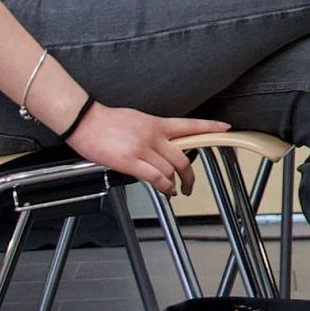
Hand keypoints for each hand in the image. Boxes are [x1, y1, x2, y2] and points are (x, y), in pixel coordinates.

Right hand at [67, 102, 228, 195]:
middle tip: (190, 183)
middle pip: (183, 157)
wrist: (85, 121)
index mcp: (155, 123)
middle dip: (190, 174)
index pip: (189, 124)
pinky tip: (167, 191)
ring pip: (170, 170)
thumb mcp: (135, 119)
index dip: (210, 126)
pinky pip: (155, 178)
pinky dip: (165, 187)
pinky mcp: (131, 161)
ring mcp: (143, 149)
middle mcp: (153, 136)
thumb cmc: (105, 120)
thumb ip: (151, 131)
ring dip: (176, 183)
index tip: (224, 127)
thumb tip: (161, 145)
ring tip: (175, 190)